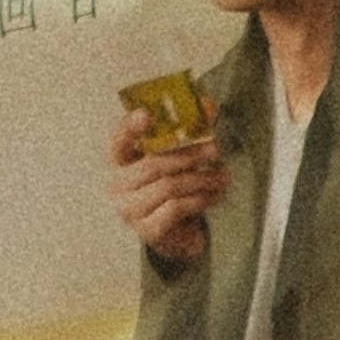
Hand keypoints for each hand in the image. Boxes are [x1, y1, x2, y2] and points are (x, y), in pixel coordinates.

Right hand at [106, 114, 217, 267]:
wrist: (177, 234)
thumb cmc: (172, 190)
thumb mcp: (177, 159)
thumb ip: (188, 131)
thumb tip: (207, 105)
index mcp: (119, 162)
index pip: (119, 140)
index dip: (130, 127)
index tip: (146, 114)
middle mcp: (118, 186)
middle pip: (154, 164)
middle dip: (189, 155)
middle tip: (215, 150)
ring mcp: (130, 210)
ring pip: (169, 186)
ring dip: (201, 179)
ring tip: (221, 176)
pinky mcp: (149, 230)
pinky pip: (176, 207)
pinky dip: (199, 198)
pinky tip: (213, 194)